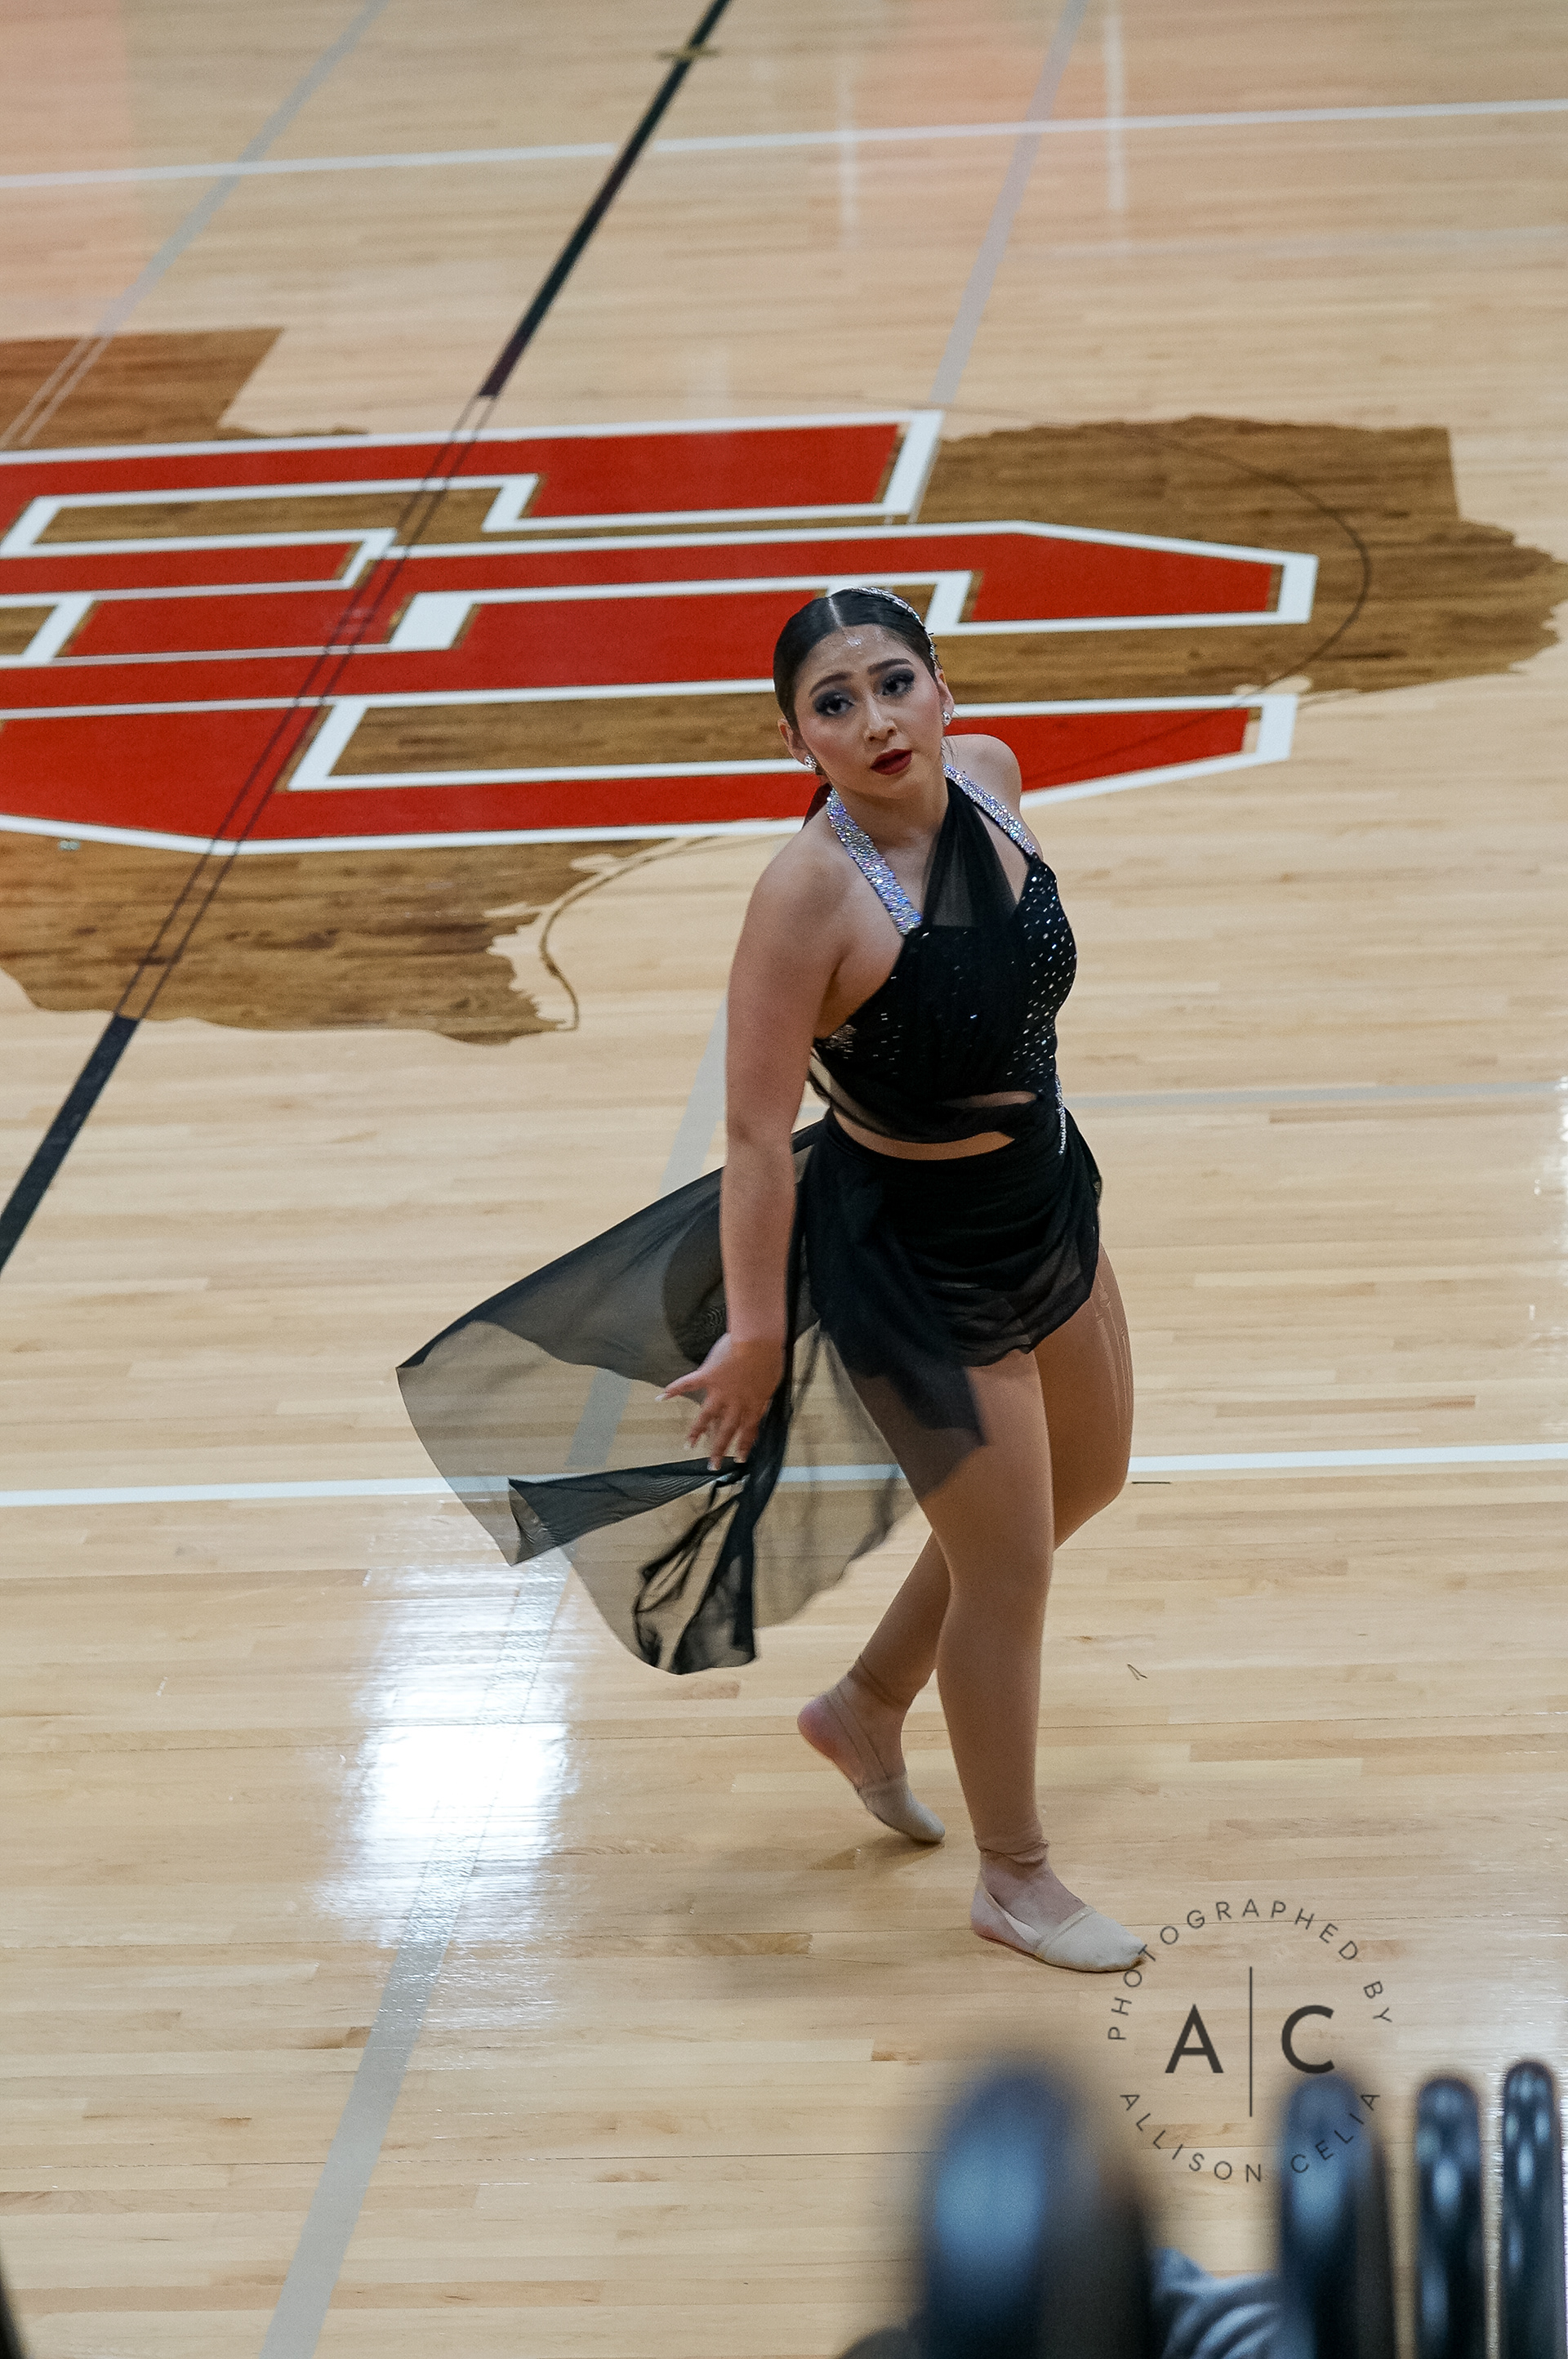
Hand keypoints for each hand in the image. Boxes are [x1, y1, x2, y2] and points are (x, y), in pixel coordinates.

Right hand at [660, 1333, 784, 1470]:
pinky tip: (661, 1397)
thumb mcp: (773, 1381)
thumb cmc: (769, 1356)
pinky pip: (687, 1384)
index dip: (745, 1446)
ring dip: (696, 1432)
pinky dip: (674, 1389)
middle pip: (726, 1431)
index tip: (740, 1459)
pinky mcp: (706, 1376)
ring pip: (706, 1417)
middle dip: (720, 1450)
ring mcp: (719, 1392)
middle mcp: (734, 1403)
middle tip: (713, 1465)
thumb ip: (764, 1394)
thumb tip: (762, 1399)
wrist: (757, 1342)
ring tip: (688, 1445)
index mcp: (753, 1404)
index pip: (749, 1431)